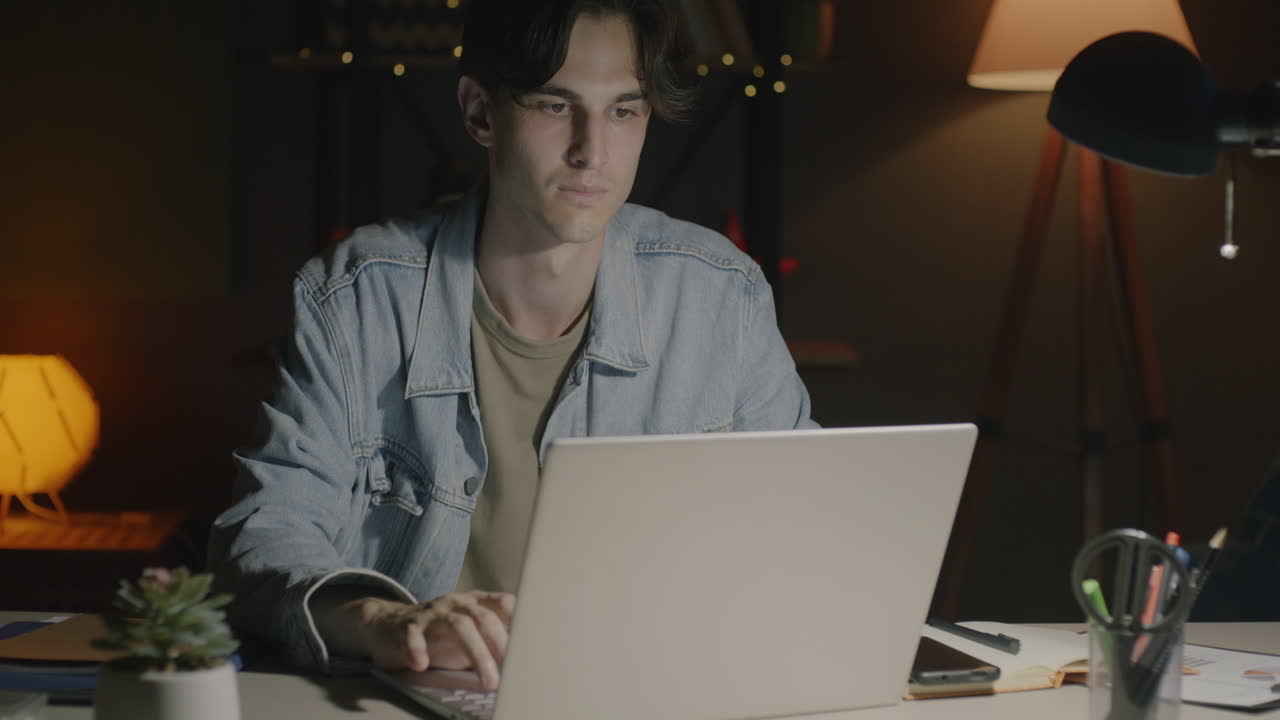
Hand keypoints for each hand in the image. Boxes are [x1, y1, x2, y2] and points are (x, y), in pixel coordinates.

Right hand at [360, 591, 515, 689]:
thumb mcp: (468, 636)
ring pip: (458, 625)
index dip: (518, 619)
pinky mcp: (408, 625)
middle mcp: (456, 603)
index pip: (501, 605)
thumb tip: (522, 662)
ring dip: (477, 653)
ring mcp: (433, 612)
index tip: (531, 638)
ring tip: (488, 679)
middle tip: (513, 671)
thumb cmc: (438, 635)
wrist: (389, 626)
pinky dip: (418, 649)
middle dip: (501, 645)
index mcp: (474, 603)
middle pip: (483, 618)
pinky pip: (414, 634)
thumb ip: (491, 642)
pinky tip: (422, 664)